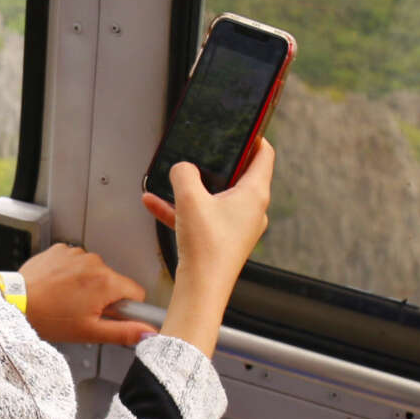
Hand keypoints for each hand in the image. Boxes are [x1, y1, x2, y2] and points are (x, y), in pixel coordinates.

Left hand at [17, 243, 148, 347]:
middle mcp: (94, 262)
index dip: (126, 308)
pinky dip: (71, 273)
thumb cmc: (48, 317)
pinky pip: (76, 262)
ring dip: (86, 284)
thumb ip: (124, 332)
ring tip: (66, 300)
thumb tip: (148, 332)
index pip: (136, 292)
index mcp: (106, 282)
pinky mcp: (61, 249)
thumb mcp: (90, 332)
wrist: (15, 302)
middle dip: (104, 296)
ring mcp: (76, 253)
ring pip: (94, 271)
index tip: (110, 315)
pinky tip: (58, 287)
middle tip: (82, 312)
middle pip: (113, 282)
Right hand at [139, 139, 274, 354]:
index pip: (264, 155)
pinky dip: (182, 209)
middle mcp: (252, 210)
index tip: (244, 127)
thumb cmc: (207, 249)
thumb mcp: (190, 198)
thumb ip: (184, 173)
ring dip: (191, 188)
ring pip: (215, 197)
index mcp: (255, 194)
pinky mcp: (223, 240)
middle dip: (216, 163)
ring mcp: (238, 226)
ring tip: (168, 181)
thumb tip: (181, 167)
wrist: (201, 290)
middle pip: (238, 175)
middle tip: (202, 151)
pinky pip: (201, 216)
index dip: (254, 137)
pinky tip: (155, 204)